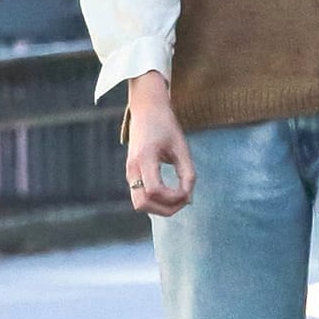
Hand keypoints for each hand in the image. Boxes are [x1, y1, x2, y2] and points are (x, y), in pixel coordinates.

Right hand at [126, 71, 196, 216]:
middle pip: (142, 204)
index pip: (155, 191)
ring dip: (160, 207)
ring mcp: (129, 172)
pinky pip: (141, 196)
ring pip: (140, 204)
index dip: (173, 197)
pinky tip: (172, 193)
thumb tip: (188, 197)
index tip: (188, 191)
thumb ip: (187, 172)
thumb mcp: (181, 146)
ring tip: (180, 198)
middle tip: (185, 200)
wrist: (146, 109)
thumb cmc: (166, 125)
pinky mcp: (132, 173)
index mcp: (144, 158)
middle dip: (165, 209)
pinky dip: (156, 201)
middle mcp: (132, 168)